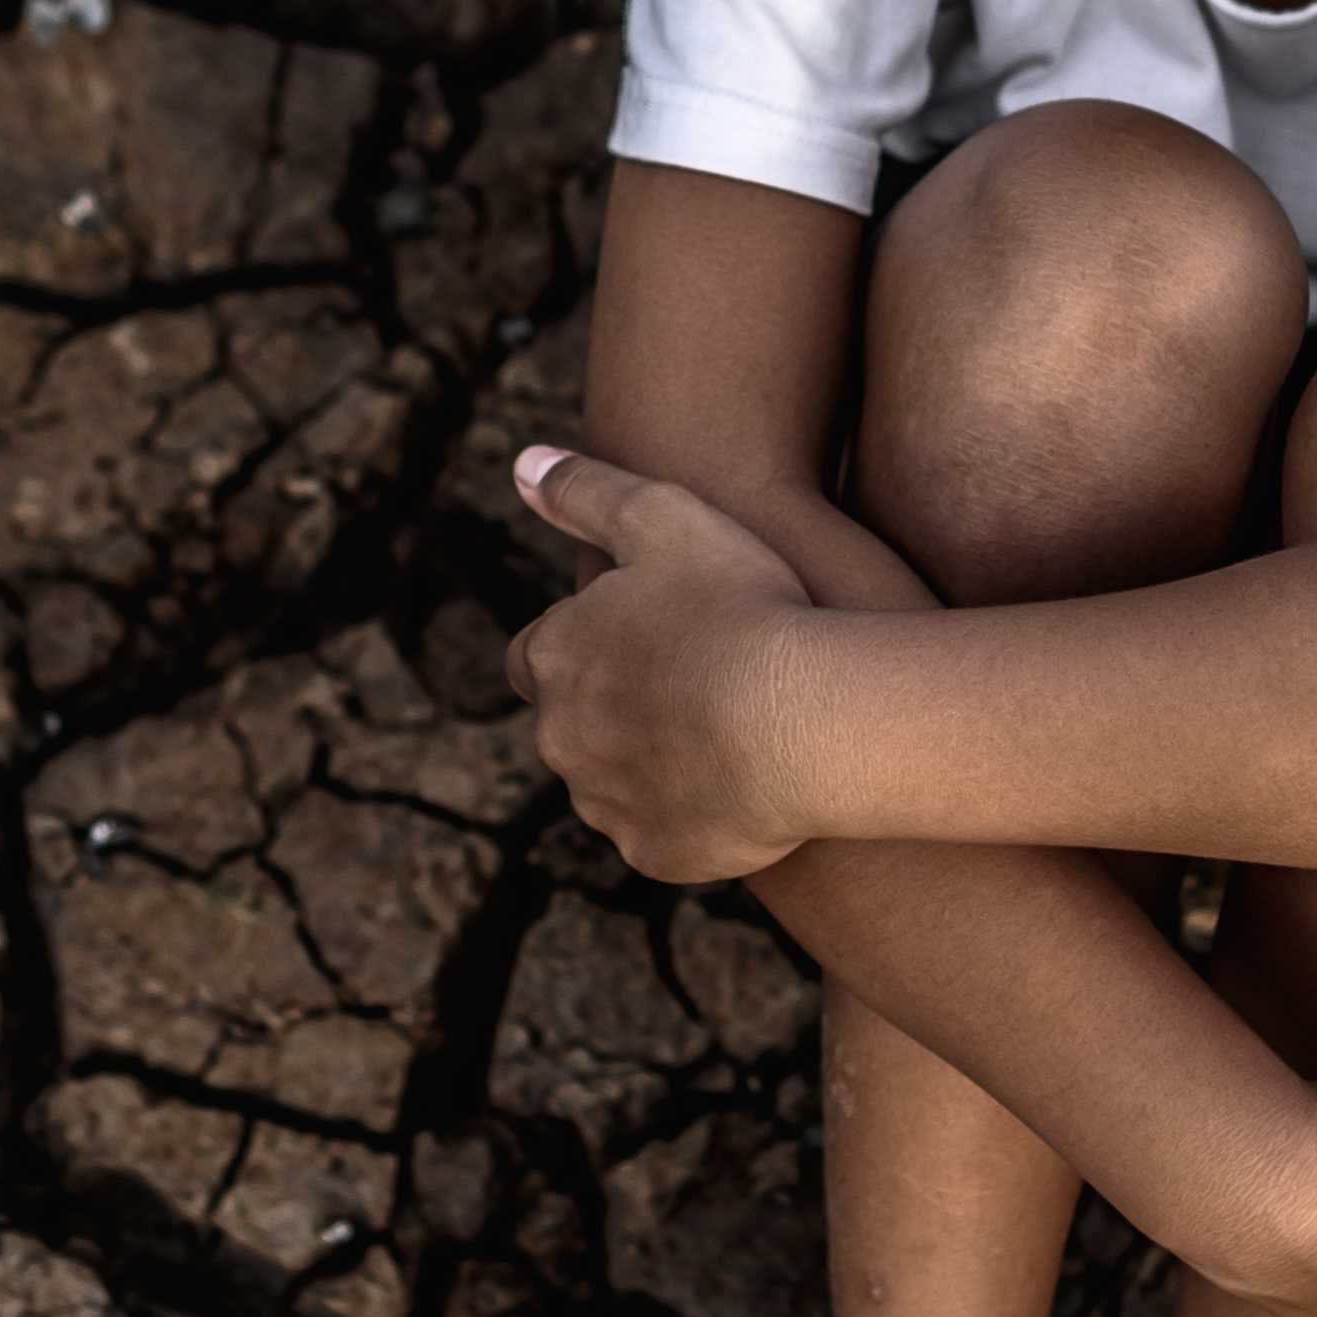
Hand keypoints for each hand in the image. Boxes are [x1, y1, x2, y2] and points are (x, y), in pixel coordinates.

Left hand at [505, 443, 823, 880]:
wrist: (794, 717)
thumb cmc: (735, 604)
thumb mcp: (662, 516)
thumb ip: (586, 490)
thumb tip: (522, 463)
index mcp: (557, 657)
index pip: (536, 656)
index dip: (581, 645)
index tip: (634, 637)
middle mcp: (562, 738)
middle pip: (570, 725)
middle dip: (612, 709)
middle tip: (686, 685)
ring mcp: (606, 803)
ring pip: (610, 784)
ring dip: (647, 763)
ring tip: (720, 735)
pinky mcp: (655, 853)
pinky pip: (661, 834)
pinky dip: (689, 814)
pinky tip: (740, 787)